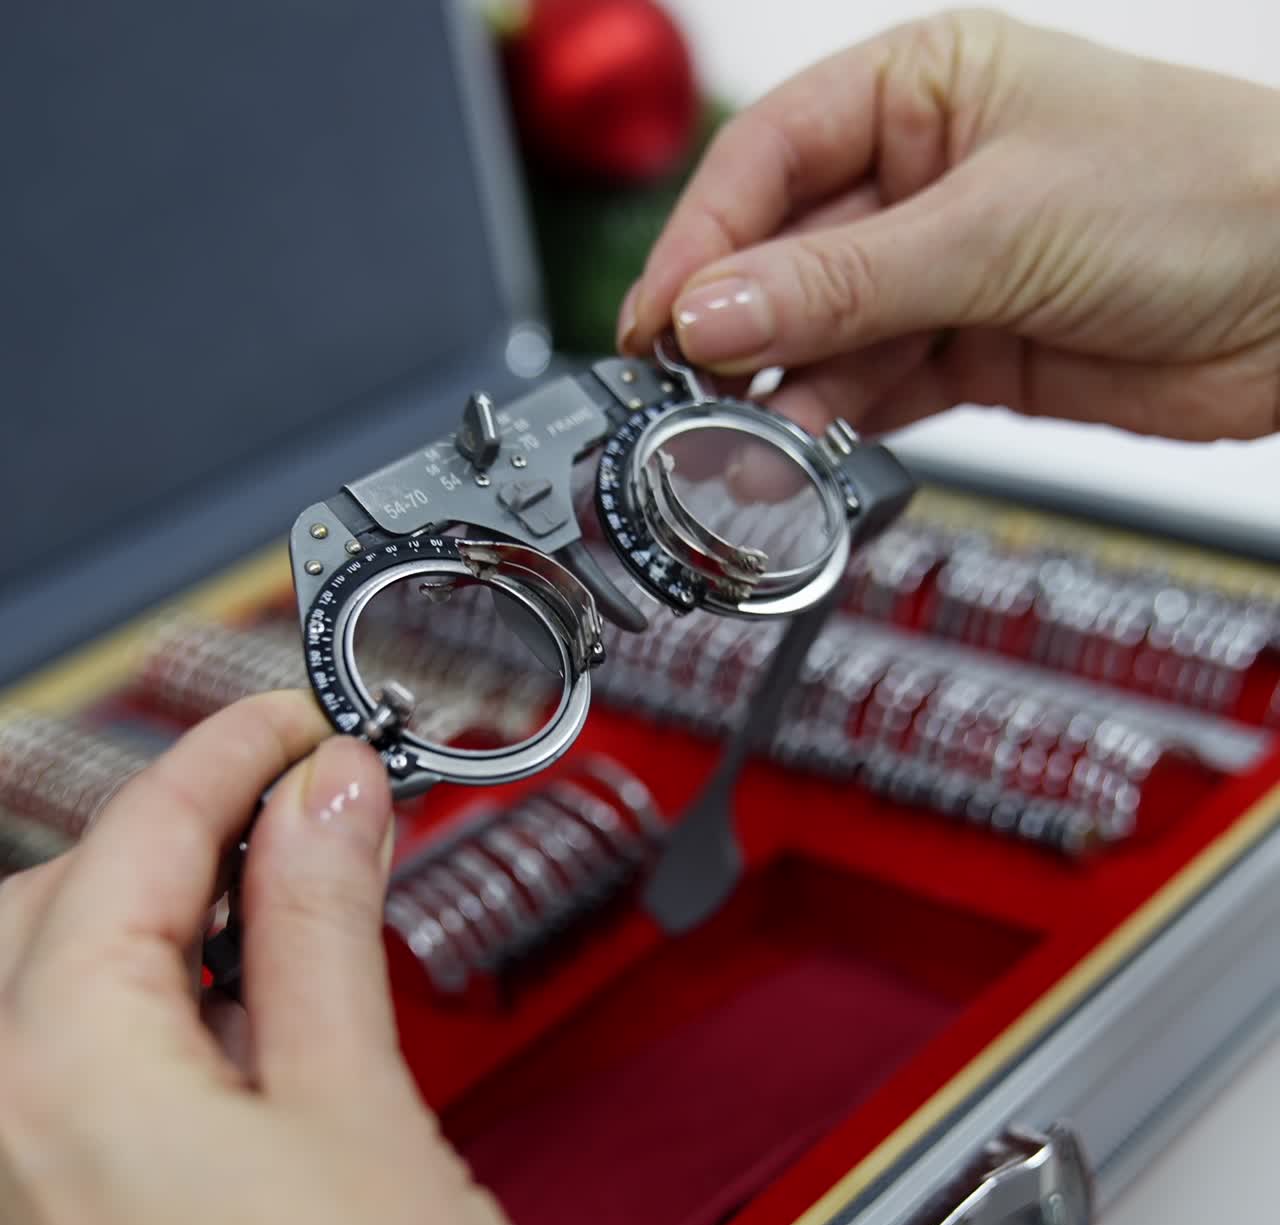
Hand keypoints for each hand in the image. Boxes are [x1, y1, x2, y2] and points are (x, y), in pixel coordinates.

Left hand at [0, 692, 531, 1224]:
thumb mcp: (362, 1112)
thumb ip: (327, 928)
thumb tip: (328, 797)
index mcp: (56, 1087)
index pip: (133, 846)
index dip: (226, 754)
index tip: (294, 717)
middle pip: (50, 901)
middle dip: (170, 827)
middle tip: (292, 796)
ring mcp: (10, 1198)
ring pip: (42, 983)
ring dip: (155, 911)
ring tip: (278, 888)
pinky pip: (61, 1070)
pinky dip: (146, 1003)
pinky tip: (240, 1006)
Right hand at [619, 10, 1279, 441]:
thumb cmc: (1202, 195)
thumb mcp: (995, 225)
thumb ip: (842, 279)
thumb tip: (711, 312)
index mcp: (920, 89)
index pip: (767, 161)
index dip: (702, 243)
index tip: (658, 319)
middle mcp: (917, 178)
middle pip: (782, 256)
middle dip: (732, 328)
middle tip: (683, 393)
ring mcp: (936, 271)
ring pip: (819, 335)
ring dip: (776, 392)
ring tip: (737, 444)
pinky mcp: (961, 350)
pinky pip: (867, 388)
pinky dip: (830, 424)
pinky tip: (799, 451)